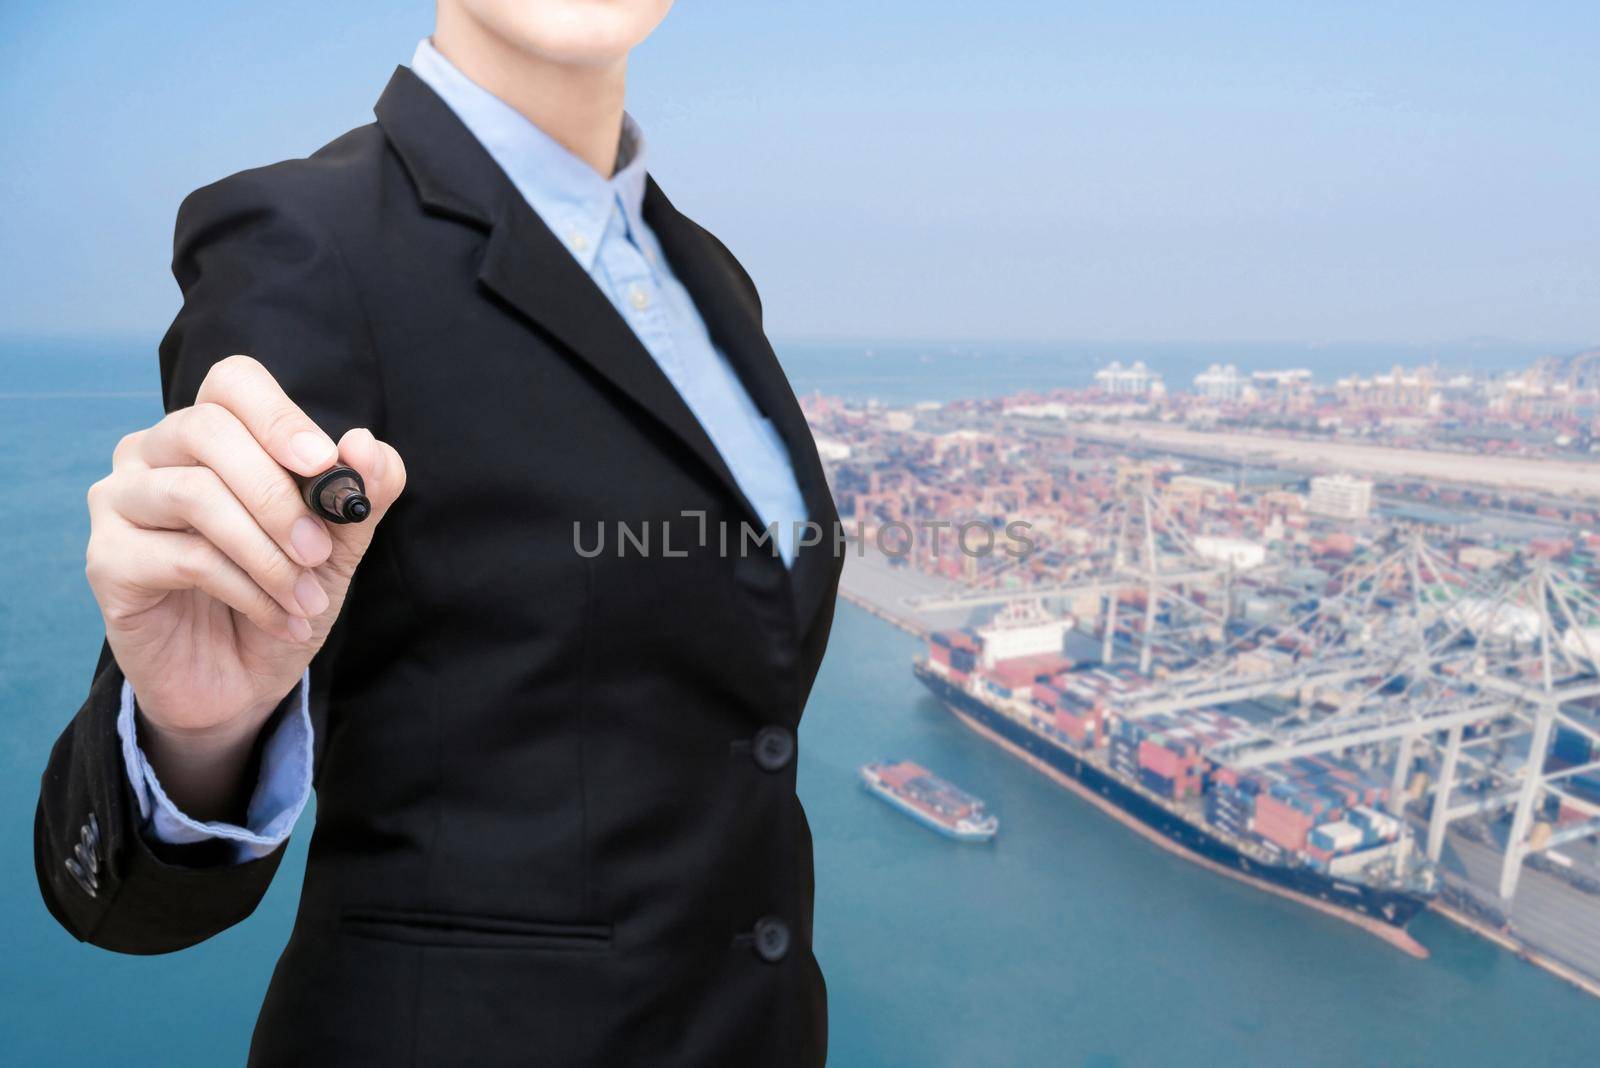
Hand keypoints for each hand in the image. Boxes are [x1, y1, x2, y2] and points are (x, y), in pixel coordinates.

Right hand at [85, 355, 404, 810]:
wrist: (241, 681)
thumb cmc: (282, 596)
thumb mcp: (338, 545)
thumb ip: (360, 492)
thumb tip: (365, 444)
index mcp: (209, 434)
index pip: (232, 383)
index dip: (279, 416)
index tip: (323, 463)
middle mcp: (152, 454)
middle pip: (207, 430)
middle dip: (278, 496)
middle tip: (320, 552)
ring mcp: (120, 503)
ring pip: (194, 494)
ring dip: (268, 553)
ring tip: (309, 599)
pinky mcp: (107, 560)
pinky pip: (182, 557)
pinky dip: (247, 589)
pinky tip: (280, 618)